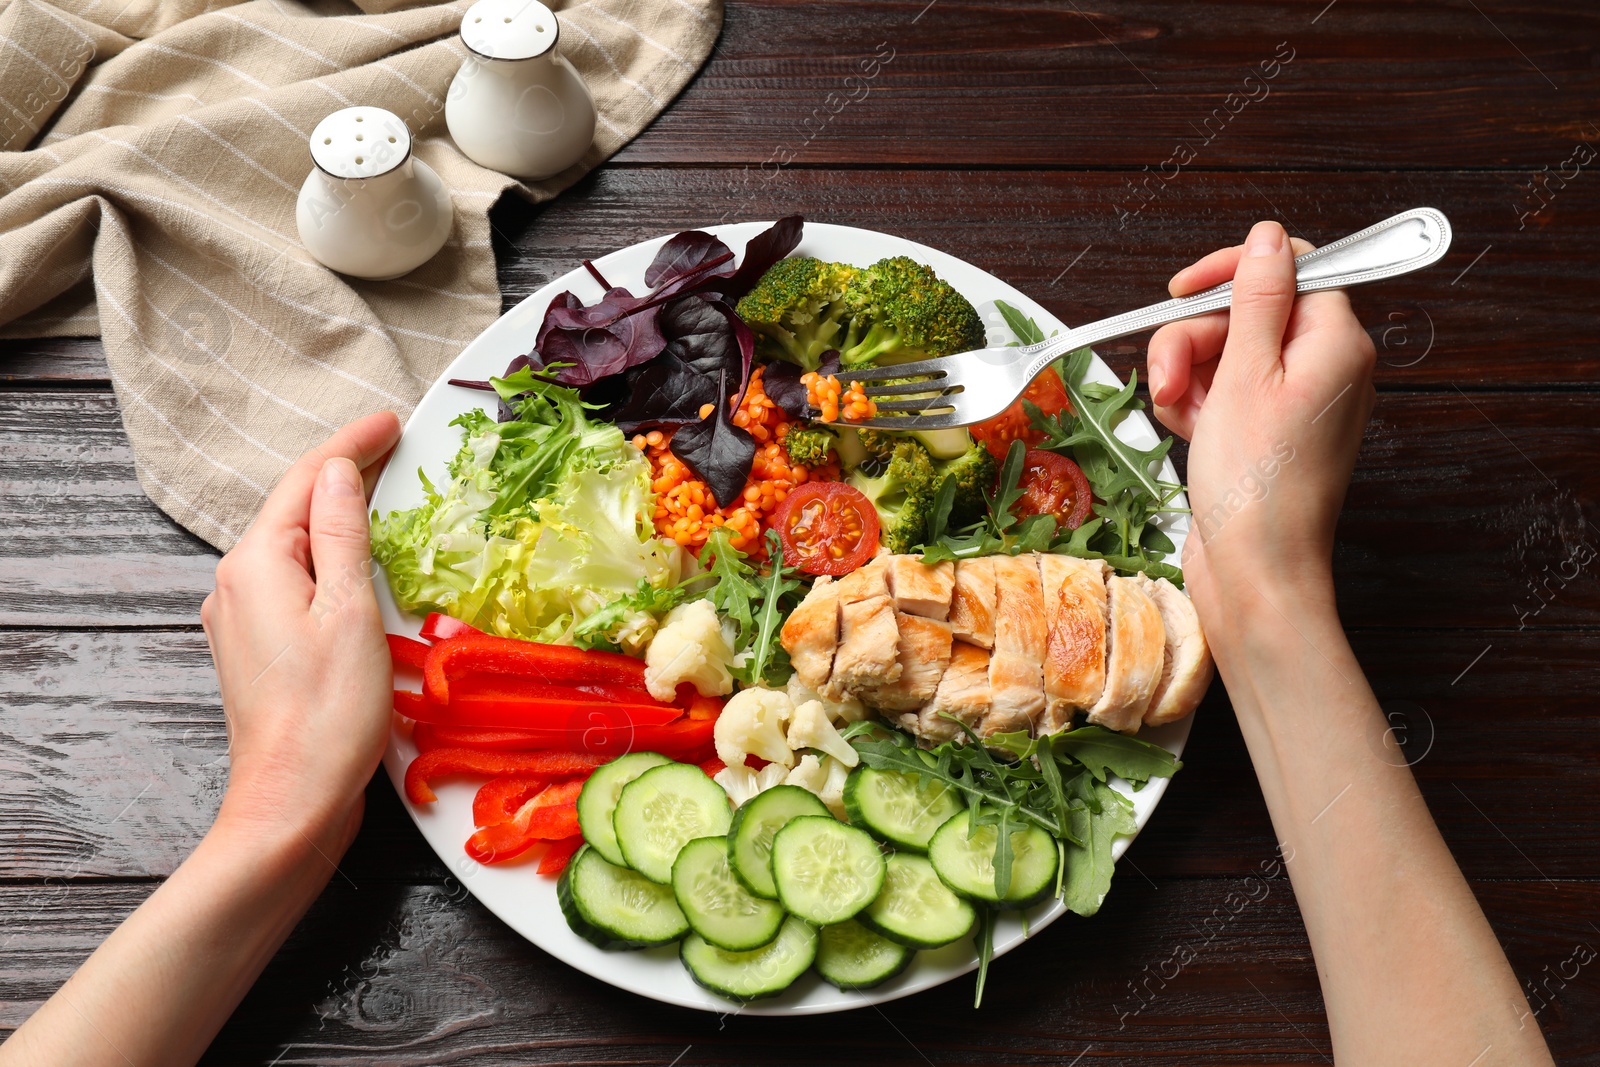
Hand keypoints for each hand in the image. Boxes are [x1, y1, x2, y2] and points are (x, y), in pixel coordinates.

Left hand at [201, 412, 402, 851]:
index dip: (351, 444)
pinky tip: (361, 563)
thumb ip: (342, 534)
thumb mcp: (349, 612)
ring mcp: (241, 618)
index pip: (306, 479)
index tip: (392, 420)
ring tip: (386, 496)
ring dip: (338, 518)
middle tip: (396, 448)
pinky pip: (295, 582)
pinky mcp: (257, 649)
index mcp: (256, 564)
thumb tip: (339, 473)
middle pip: (295, 508)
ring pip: (296, 546)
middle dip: (343, 474)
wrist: (291, 804)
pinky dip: (330, 560)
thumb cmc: (328, 715)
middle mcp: (236, 584)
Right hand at [1146, 221, 1375, 616]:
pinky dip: (1196, 405)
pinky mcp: (1268, 434)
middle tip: (1166, 376)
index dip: (1230, 273)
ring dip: (1187, 375)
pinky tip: (1185, 432)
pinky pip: (1224, 394)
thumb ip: (1256, 297)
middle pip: (1246, 313)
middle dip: (1194, 338)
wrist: (1255, 573)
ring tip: (1177, 414)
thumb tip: (1268, 239)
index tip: (1182, 291)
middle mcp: (1324, 368)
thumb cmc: (1256, 485)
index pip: (1288, 268)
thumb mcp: (1245, 373)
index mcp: (1336, 343)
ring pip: (1226, 354)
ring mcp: (1295, 403)